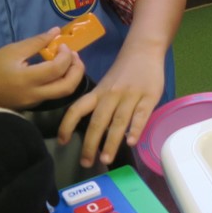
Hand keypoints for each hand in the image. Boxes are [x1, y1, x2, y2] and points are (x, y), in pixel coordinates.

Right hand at [0, 29, 86, 109]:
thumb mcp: (12, 50)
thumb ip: (36, 42)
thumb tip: (56, 31)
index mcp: (27, 80)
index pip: (57, 69)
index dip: (66, 56)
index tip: (63, 45)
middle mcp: (34, 95)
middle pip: (67, 87)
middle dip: (77, 70)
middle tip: (74, 56)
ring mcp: (34, 103)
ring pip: (62, 93)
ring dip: (71, 77)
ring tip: (67, 61)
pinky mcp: (32, 106)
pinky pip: (52, 95)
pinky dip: (60, 82)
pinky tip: (56, 70)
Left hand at [56, 53, 163, 167]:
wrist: (144, 49)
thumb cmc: (124, 71)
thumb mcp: (106, 84)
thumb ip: (101, 104)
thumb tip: (96, 132)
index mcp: (98, 92)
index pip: (77, 109)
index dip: (67, 125)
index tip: (62, 142)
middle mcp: (111, 95)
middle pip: (97, 121)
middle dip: (90, 144)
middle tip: (86, 163)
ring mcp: (130, 96)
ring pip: (118, 122)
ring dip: (111, 142)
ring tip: (105, 159)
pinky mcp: (149, 96)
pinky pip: (141, 115)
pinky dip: (135, 129)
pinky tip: (131, 142)